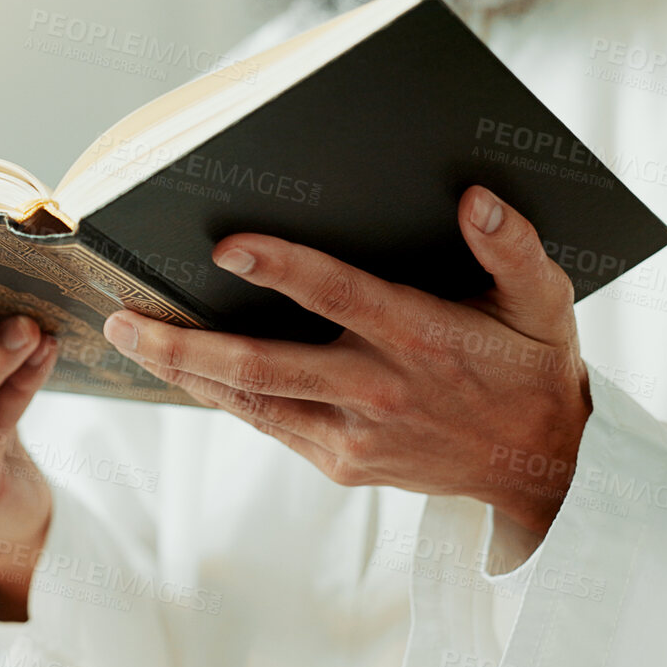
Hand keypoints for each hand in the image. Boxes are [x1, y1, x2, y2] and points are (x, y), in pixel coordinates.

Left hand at [102, 185, 590, 536]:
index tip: (226, 247)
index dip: (283, 269)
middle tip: (122, 318)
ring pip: (251, 401)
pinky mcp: (341, 463)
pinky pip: (269, 423)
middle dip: (186, 343)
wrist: (542, 468)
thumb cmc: (534, 366)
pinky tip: (182, 364)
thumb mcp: (544, 301)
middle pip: (263, 366)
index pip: (340, 296)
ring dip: (185, 370)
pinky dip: (221, 394)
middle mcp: (377, 389)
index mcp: (421, 338)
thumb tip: (475, 198)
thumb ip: (513, 246)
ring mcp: (354, 434)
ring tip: (128, 336)